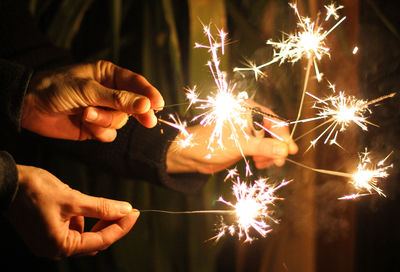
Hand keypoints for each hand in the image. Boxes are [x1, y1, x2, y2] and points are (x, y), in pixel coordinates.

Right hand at [5, 165, 138, 258]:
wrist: (6, 182)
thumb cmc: (33, 191)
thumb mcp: (72, 198)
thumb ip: (101, 207)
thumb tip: (125, 210)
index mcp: (60, 246)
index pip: (101, 241)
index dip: (121, 226)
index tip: (135, 213)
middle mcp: (55, 248)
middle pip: (94, 241)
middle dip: (111, 225)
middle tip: (126, 210)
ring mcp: (50, 241)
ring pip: (85, 234)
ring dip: (97, 221)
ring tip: (104, 205)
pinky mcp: (48, 231)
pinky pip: (73, 228)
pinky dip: (84, 218)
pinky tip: (84, 205)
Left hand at [22, 60, 163, 141]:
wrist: (30, 107)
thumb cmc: (57, 88)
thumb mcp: (89, 90)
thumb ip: (118, 99)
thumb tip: (146, 105)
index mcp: (108, 74)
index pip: (135, 83)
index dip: (149, 93)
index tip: (159, 104)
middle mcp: (109, 92)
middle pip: (134, 104)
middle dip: (136, 112)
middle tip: (148, 121)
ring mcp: (103, 110)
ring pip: (121, 121)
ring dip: (105, 120)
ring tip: (86, 114)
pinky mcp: (96, 127)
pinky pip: (109, 133)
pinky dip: (99, 131)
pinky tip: (85, 125)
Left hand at [166, 101, 297, 173]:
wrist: (193, 155)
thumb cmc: (212, 144)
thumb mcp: (241, 145)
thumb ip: (264, 147)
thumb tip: (284, 150)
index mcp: (247, 110)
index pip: (273, 120)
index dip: (283, 135)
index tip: (290, 150)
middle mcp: (248, 118)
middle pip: (273, 131)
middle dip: (277, 147)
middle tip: (279, 162)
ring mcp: (247, 130)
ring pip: (268, 141)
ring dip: (270, 153)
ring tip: (263, 164)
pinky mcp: (244, 142)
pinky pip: (261, 148)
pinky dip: (263, 156)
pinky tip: (259, 163)